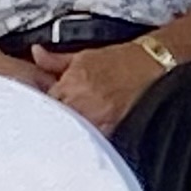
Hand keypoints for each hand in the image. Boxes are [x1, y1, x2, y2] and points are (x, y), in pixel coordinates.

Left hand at [32, 41, 163, 134]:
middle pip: (55, 116)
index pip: (44, 99)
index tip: (45, 104)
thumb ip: (56, 60)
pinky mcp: (111, 126)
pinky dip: (87, 136)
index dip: (44, 102)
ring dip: (68, 127)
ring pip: (70, 129)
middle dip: (54, 116)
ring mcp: (97, 114)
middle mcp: (82, 99)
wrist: (153, 63)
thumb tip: (36, 53)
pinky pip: (91, 137)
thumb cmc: (123, 60)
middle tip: (56, 116)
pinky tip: (86, 133)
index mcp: (71, 81)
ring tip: (70, 126)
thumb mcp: (85, 55)